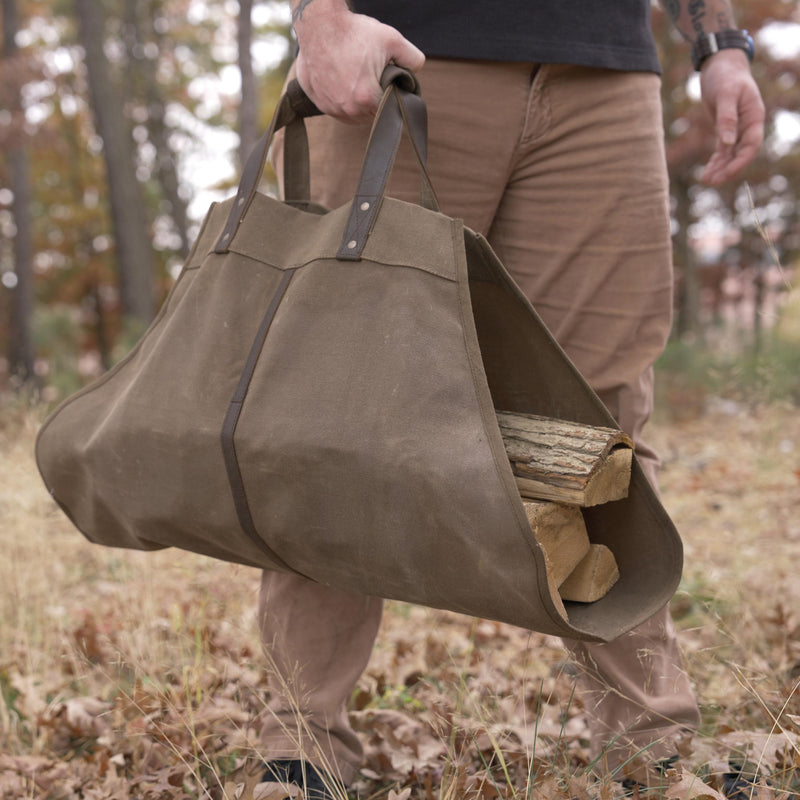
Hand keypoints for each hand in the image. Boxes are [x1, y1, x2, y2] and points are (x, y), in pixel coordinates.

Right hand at [293, 3, 424, 123]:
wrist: (319, 24)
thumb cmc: (354, 31)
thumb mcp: (391, 39)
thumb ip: (412, 58)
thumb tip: (417, 71)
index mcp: (366, 98)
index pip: (387, 111)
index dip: (390, 98)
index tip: (387, 84)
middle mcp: (348, 109)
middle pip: (371, 115)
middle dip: (374, 101)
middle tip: (372, 79)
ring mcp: (331, 107)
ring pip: (353, 116)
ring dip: (358, 104)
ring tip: (358, 81)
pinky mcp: (319, 103)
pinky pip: (336, 109)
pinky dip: (342, 100)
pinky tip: (344, 83)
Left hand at [699, 48, 764, 184]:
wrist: (720, 66)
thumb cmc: (725, 77)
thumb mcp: (726, 95)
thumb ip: (727, 119)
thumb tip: (728, 144)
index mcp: (754, 117)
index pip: (751, 145)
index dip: (740, 161)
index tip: (726, 173)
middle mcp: (749, 125)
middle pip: (742, 154)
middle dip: (728, 169)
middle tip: (711, 181)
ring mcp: (738, 128)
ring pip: (731, 154)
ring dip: (720, 168)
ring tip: (706, 180)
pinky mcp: (726, 129)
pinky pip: (723, 150)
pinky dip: (716, 161)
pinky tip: (707, 172)